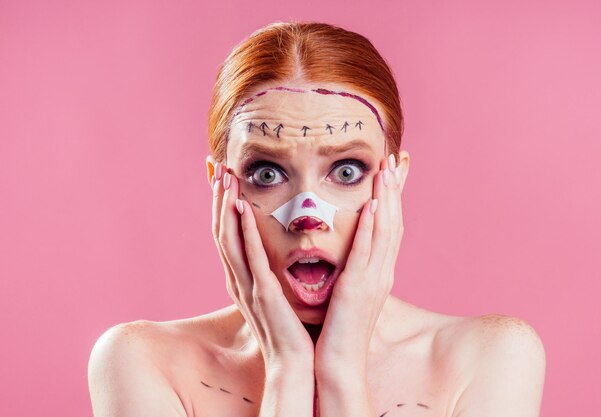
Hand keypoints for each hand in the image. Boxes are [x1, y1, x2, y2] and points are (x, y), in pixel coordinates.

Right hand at [210, 161, 313, 367]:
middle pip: (220, 230)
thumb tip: (271, 249)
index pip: (225, 233)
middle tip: (217, 166)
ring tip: (226, 178)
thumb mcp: (273, 292)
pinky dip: (244, 232)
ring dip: (225, 207)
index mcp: (241, 278)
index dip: (220, 204)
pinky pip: (251, 258)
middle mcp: (238, 279)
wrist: (295, 363)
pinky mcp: (264, 294)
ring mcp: (248, 287)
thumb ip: (266, 271)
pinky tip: (243, 209)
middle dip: (217, 198)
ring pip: (228, 239)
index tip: (220, 176)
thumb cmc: (288, 328)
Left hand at [314, 154, 403, 379]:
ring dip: (387, 199)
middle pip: (393, 222)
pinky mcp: (358, 288)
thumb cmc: (340, 329)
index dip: (394, 197)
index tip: (394, 171)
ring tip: (387, 170)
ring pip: (385, 231)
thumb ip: (351, 270)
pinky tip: (373, 205)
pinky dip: (373, 227)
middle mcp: (382, 272)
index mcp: (378, 272)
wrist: (339, 362)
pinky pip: (368, 252)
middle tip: (396, 158)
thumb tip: (346, 252)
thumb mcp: (348, 293)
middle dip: (395, 189)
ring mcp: (374, 279)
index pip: (390, 226)